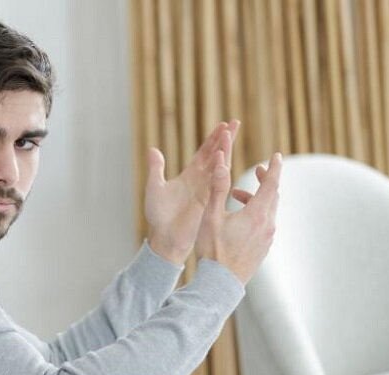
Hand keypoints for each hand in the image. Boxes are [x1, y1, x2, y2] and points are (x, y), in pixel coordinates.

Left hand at [145, 120, 239, 264]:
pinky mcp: (208, 200)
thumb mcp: (154, 188)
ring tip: (232, 133)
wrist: (165, 237)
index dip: (212, 139)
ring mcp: (205, 189)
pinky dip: (220, 169)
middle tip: (235, 122)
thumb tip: (152, 149)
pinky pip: (216, 181)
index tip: (222, 125)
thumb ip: (156, 169)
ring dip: (225, 149)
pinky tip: (224, 156)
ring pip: (219, 165)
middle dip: (225, 139)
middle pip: (215, 155)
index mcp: (188, 176)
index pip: (203, 153)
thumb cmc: (157, 215)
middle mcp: (199, 181)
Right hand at [194, 152, 281, 283]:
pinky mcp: (264, 248)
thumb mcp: (211, 216)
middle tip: (256, 171)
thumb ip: (218, 188)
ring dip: (255, 199)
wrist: (220, 283)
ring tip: (235, 197)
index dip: (273, 168)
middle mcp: (268, 225)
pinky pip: (265, 224)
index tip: (275, 156)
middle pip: (273, 196)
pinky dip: (256, 214)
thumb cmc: (213, 250)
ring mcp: (267, 238)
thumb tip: (221, 163)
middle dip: (265, 181)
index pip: (271, 183)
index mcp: (257, 214)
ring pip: (268, 210)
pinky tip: (239, 219)